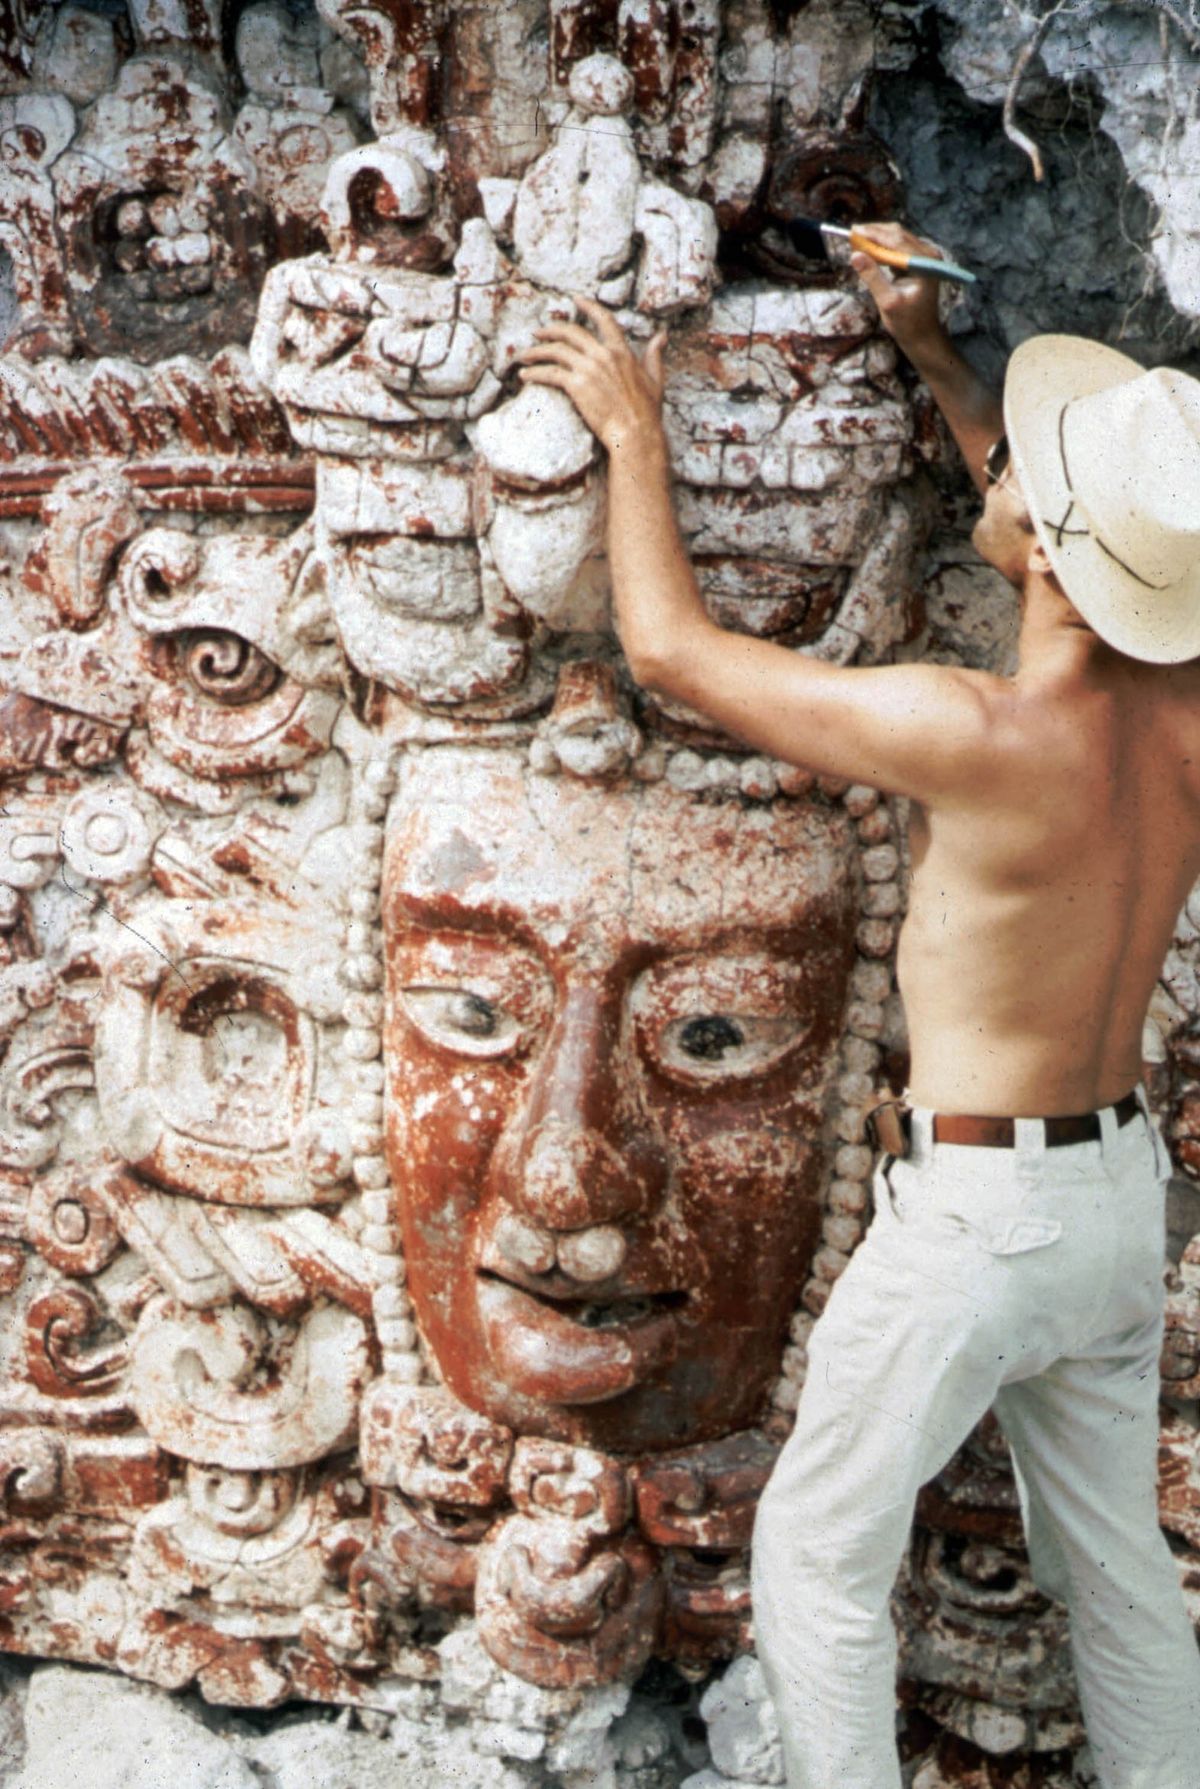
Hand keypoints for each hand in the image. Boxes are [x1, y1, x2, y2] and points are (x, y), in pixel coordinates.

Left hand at [518, 296, 668, 458]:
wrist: (636, 433)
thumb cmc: (647, 412)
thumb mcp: (656, 379)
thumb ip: (655, 355)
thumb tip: (662, 336)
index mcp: (621, 351)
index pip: (603, 320)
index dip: (588, 306)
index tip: (575, 300)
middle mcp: (603, 355)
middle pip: (571, 332)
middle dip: (551, 329)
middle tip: (537, 333)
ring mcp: (588, 369)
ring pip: (555, 351)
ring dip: (536, 351)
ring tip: (524, 356)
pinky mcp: (576, 386)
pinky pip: (549, 373)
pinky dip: (534, 373)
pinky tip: (524, 375)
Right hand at [849, 222, 948, 362]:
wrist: (922, 335)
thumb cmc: (907, 323)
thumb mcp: (887, 301)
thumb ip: (873, 277)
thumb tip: (855, 255)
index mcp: (925, 262)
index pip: (896, 240)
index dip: (873, 234)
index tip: (853, 231)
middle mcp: (929, 254)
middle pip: (897, 234)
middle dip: (874, 232)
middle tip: (851, 234)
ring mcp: (925, 256)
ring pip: (898, 237)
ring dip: (877, 237)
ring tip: (856, 240)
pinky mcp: (919, 260)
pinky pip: (899, 246)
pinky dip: (883, 246)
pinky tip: (869, 249)